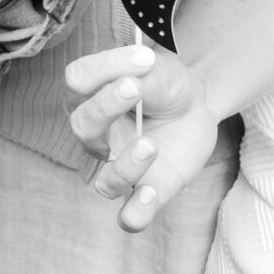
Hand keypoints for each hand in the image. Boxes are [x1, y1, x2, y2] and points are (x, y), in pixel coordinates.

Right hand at [65, 43, 224, 231]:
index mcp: (90, 97)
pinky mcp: (149, 191)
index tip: (143, 58)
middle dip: (105, 106)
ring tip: (151, 145)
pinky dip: (136, 212)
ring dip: (124, 167)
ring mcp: (120, 166)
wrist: (196, 105)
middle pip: (83, 127)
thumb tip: (132, 77)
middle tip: (134, 88)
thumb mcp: (156, 67)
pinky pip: (132, 215)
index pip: (77, 80)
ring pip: (105, 182)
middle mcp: (97, 135)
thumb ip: (138, 71)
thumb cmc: (165, 83)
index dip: (103, 69)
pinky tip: (150, 194)